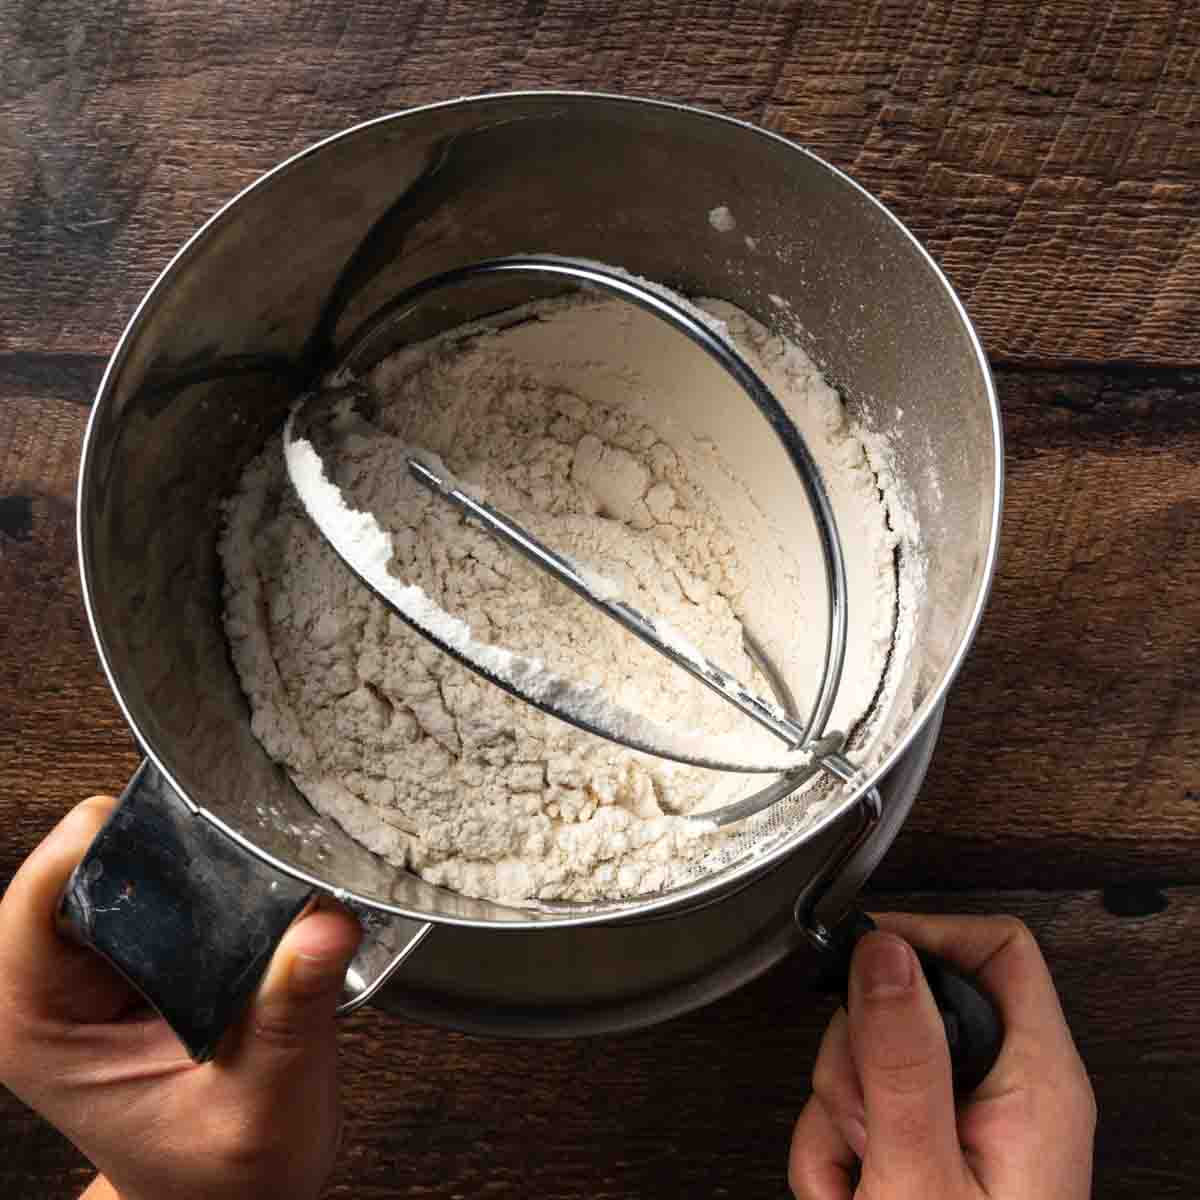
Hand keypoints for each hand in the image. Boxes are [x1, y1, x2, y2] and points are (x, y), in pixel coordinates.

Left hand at [0, 796, 361, 1199]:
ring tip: (263, 871)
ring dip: (198, 860)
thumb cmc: (225, 1176)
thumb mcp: (265, 1104)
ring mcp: (97, 965)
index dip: (105, 849)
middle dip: (169, 849)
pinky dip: (216, 873)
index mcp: (41, 1027)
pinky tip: (259, 887)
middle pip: (91, 863)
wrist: (231, 1199)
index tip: (186, 829)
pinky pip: (170, 880)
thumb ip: (288, 1015)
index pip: (40, 901)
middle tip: (250, 851)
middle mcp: (55, 986)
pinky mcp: (142, 952)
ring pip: (135, 860)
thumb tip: (323, 924)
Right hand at [789, 914, 1095, 1198]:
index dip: (927, 933)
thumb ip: (903, 1060)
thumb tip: (886, 952)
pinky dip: (832, 1152)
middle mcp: (1003, 1093)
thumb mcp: (920, 1177)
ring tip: (859, 1181)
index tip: (863, 960)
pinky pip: (852, 1112)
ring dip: (838, 1118)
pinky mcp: (921, 1151)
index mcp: (1035, 1082)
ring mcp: (958, 1125)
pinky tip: (850, 1195)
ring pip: (869, 1058)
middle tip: (866, 1123)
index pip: (997, 948)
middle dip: (858, 1058)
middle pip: (909, 1001)